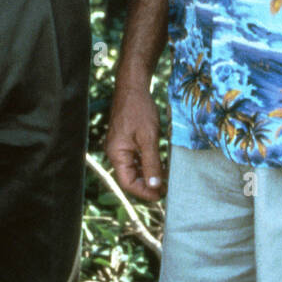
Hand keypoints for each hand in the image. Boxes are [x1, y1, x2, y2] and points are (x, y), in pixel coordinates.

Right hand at [105, 79, 163, 201]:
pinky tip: (159, 165)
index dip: (144, 192)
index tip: (162, 195)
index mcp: (117, 154)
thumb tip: (155, 185)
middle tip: (166, 188)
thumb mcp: (149, 137)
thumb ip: (151, 163)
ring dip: (148, 175)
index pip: (128, 183)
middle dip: (147, 185)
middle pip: (130, 177)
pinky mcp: (126, 140)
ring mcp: (120, 146)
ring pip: (133, 169)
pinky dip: (146, 164)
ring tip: (165, 179)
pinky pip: (135, 158)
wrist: (133, 87)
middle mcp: (115, 152)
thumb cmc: (139, 110)